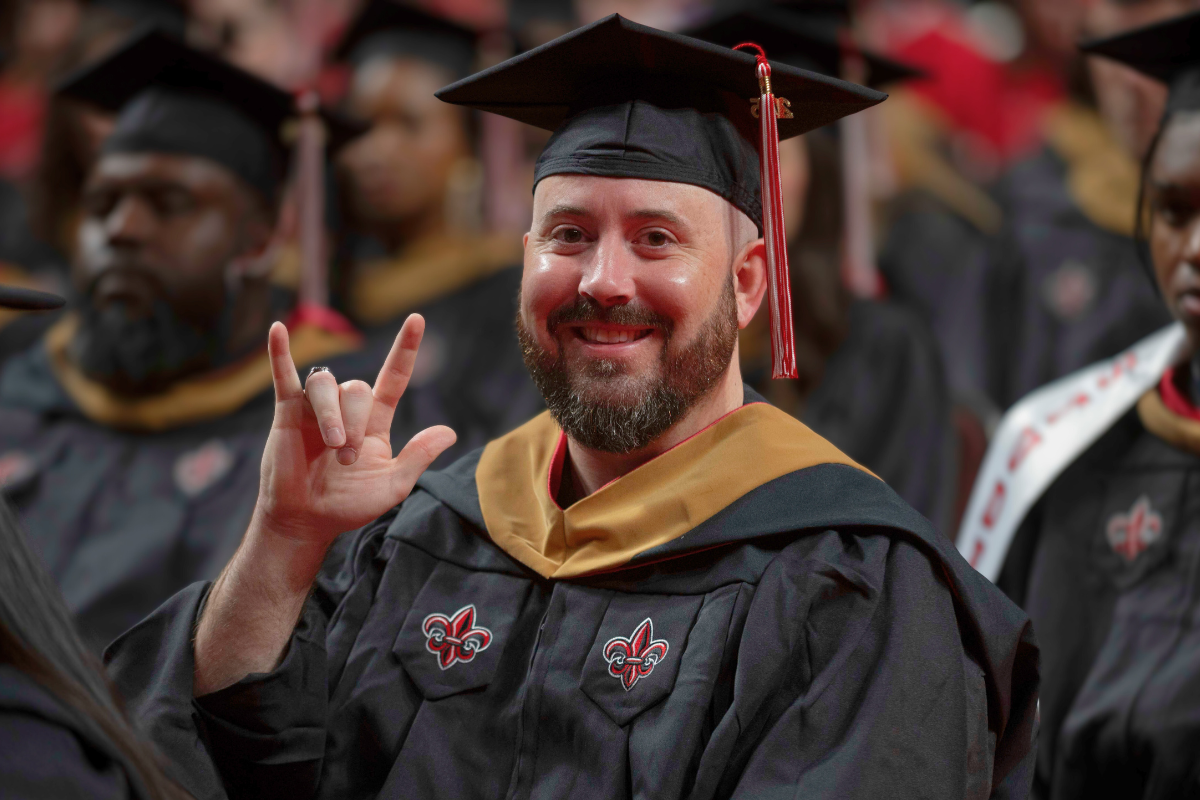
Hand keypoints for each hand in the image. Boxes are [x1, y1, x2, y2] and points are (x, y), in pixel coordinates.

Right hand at [257, 314, 455, 546]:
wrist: (307, 521)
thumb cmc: (348, 506)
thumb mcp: (392, 485)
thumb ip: (417, 457)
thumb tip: (449, 432)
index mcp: (375, 422)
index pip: (393, 377)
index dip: (405, 349)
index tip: (417, 319)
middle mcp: (347, 409)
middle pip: (357, 390)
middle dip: (355, 424)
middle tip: (348, 459)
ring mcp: (316, 408)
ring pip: (327, 385)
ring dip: (332, 413)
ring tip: (333, 444)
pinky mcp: (287, 413)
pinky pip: (284, 376)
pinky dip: (280, 353)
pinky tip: (278, 329)